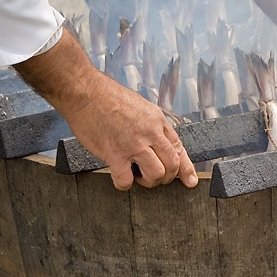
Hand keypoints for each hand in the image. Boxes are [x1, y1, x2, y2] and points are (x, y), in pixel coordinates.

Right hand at [67, 78, 197, 190]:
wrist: (86, 92)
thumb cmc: (109, 97)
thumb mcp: (143, 107)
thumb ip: (153, 126)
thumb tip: (160, 143)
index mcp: (158, 122)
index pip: (179, 149)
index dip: (186, 169)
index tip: (190, 181)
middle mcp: (150, 134)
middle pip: (172, 165)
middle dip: (166, 177)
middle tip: (154, 176)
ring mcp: (133, 145)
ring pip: (156, 175)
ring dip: (148, 181)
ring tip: (137, 176)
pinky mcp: (114, 154)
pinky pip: (126, 180)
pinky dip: (124, 184)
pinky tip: (120, 176)